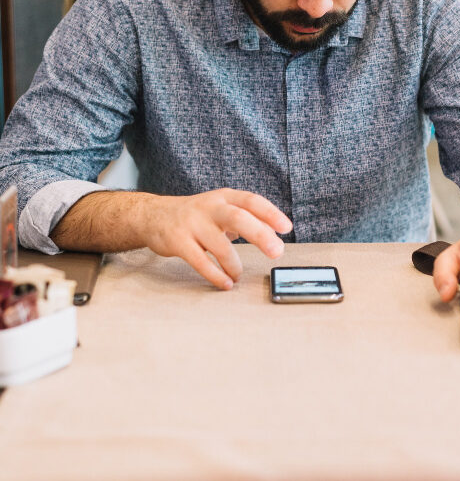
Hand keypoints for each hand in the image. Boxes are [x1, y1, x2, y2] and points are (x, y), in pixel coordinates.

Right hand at [142, 188, 292, 289]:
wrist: (153, 215)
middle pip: (238, 218)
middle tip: (276, 252)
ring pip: (220, 245)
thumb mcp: (221, 208)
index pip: (251, 200)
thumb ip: (246, 219)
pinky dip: (216, 275)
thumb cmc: (196, 215)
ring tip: (239, 275)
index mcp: (224, 197)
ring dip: (234, 264)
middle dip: (260, 235)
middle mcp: (209, 207)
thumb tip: (274, 235)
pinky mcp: (178, 241)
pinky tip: (226, 283)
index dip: (271, 213)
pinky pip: (200, 261)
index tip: (287, 228)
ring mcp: (192, 224)